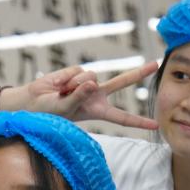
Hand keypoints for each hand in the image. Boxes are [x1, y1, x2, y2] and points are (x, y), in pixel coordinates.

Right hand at [3, 62, 158, 129]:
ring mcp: (87, 83)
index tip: (157, 125)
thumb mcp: (65, 109)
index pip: (122, 118)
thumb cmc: (48, 113)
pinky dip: (68, 78)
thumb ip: (79, 97)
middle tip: (156, 64)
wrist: (32, 102)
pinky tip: (59, 85)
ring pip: (91, 76)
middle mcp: (96, 96)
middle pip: (121, 82)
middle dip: (138, 73)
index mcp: (98, 112)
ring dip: (75, 84)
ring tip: (62, 93)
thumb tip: (93, 82)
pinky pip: (79, 71)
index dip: (139, 122)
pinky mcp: (77, 72)